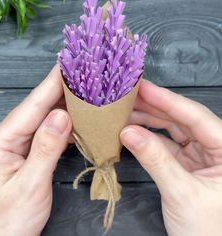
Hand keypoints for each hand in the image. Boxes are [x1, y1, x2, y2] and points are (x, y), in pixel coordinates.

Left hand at [0, 65, 71, 235]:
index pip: (32, 105)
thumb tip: (61, 116)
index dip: (51, 83)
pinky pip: (53, 132)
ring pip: (48, 118)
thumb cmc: (8, 219)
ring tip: (86, 91)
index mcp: (4, 140)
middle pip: (41, 107)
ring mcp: (24, 144)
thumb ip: (45, 149)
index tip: (68, 64)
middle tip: (84, 74)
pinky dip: (67, 123)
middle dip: (62, 89)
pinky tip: (80, 117)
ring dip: (67, 104)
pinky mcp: (35, 152)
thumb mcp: (28, 185)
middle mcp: (13, 137)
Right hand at [120, 80, 221, 235]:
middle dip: (154, 107)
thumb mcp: (181, 193)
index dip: (167, 100)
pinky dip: (148, 139)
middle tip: (130, 96)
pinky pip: (165, 145)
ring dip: (149, 121)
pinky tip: (132, 132)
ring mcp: (199, 155)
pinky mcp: (186, 164)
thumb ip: (155, 161)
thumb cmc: (208, 230)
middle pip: (181, 119)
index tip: (143, 87)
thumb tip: (127, 133)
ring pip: (172, 130)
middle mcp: (215, 147)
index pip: (195, 117)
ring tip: (126, 112)